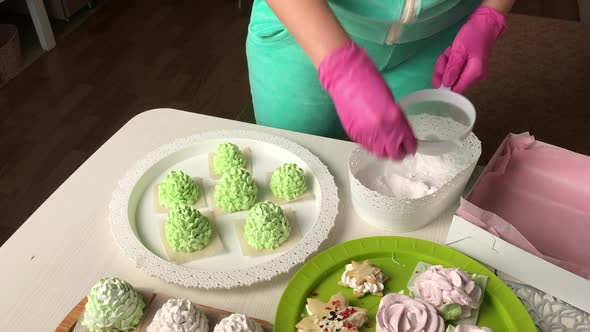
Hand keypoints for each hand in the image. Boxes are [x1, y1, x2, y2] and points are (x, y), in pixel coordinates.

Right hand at [318, 40, 416, 159]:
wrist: (347, 80)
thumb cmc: (370, 83)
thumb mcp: (392, 102)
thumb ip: (397, 121)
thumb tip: (400, 133)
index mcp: (395, 120)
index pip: (408, 144)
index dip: (411, 146)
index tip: (411, 146)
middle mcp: (382, 131)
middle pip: (394, 154)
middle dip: (398, 152)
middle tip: (399, 146)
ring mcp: (367, 135)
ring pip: (380, 153)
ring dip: (385, 150)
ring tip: (385, 142)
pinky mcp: (354, 136)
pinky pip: (367, 147)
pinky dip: (372, 145)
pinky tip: (373, 136)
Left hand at [433, 6, 506, 92]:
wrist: (485, 23)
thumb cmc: (473, 35)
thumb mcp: (459, 50)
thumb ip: (452, 68)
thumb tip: (446, 84)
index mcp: (474, 73)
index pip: (456, 90)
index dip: (444, 88)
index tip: (436, 79)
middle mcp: (474, 76)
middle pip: (451, 81)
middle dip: (443, 70)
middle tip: (445, 56)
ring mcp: (472, 71)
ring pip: (451, 73)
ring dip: (446, 63)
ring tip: (450, 50)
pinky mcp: (468, 66)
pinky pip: (454, 68)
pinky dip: (450, 60)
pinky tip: (452, 50)